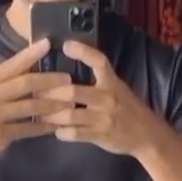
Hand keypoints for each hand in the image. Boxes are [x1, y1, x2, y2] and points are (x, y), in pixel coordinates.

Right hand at [0, 38, 69, 164]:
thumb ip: (7, 80)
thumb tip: (34, 62)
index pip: (13, 64)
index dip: (31, 53)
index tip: (48, 43)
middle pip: (26, 83)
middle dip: (50, 80)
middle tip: (69, 79)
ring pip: (31, 107)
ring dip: (53, 105)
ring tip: (71, 104)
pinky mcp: (0, 134)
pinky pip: (29, 129)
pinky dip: (45, 127)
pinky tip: (58, 125)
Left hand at [45, 40, 159, 156]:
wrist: (148, 135)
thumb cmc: (127, 110)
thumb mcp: (117, 89)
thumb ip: (97, 80)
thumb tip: (66, 74)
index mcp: (112, 82)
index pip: (98, 61)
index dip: (82, 52)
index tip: (65, 45)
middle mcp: (107, 97)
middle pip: (73, 91)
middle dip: (50, 93)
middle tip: (34, 92)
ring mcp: (103, 117)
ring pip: (70, 114)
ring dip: (51, 115)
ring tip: (39, 113)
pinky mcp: (101, 135)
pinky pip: (75, 133)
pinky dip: (62, 132)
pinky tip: (55, 131)